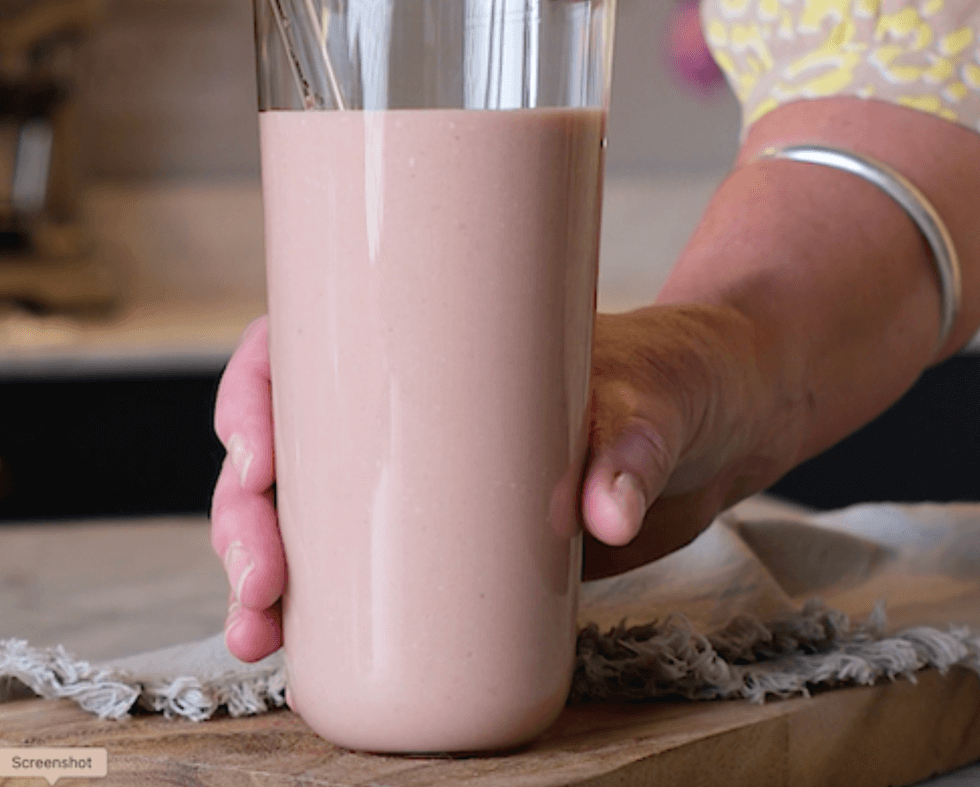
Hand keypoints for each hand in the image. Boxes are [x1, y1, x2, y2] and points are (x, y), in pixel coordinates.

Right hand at [211, 305, 797, 659]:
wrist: (724, 420)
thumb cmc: (678, 375)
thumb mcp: (656, 393)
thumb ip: (634, 444)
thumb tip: (604, 513)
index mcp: (439, 340)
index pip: (311, 346)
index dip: (255, 391)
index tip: (255, 450)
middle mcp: (419, 408)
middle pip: (294, 445)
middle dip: (248, 508)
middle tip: (261, 573)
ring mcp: (438, 477)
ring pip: (316, 514)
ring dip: (265, 568)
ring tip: (260, 627)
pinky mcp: (470, 539)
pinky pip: (377, 569)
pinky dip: (327, 608)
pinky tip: (298, 646)